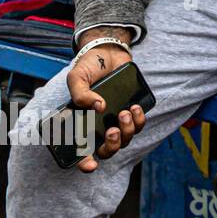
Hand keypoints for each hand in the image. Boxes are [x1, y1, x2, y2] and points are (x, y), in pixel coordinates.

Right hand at [65, 42, 144, 172]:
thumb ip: (80, 93)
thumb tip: (97, 107)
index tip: (90, 165)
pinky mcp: (130, 112)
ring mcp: (115, 121)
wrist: (109, 53)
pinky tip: (135, 108)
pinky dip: (139, 120)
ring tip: (125, 112)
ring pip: (124, 139)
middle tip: (113, 130)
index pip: (81, 149)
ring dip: (127, 130)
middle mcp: (97, 126)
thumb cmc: (90, 68)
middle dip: (112, 145)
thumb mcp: (77, 77)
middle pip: (107, 150)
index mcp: (79, 123)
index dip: (85, 162)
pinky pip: (138, 125)